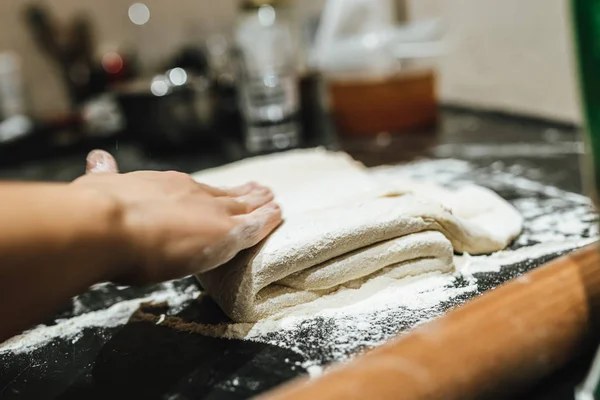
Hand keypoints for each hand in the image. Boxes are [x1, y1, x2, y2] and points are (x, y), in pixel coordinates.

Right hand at [72, 150, 281, 284]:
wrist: (107, 224)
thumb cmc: (97, 209)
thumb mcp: (98, 184)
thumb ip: (104, 175)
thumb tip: (97, 159)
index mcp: (166, 186)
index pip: (198, 190)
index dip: (213, 192)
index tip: (222, 190)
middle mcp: (194, 194)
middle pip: (227, 196)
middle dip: (244, 195)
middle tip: (261, 191)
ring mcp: (212, 212)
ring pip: (245, 208)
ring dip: (261, 205)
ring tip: (273, 202)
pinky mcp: (224, 232)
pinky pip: (254, 226)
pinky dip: (267, 221)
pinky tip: (277, 216)